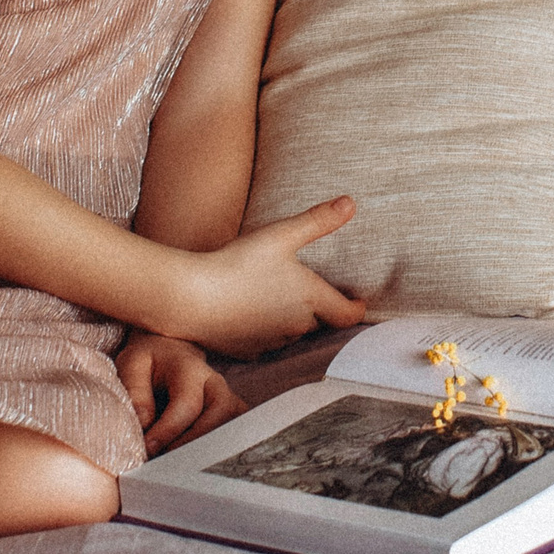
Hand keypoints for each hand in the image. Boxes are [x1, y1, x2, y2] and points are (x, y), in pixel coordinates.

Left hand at [117, 332, 247, 456]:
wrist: (166, 353)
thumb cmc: (147, 364)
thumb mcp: (131, 366)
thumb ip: (136, 392)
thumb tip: (146, 423)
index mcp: (189, 368)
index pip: (187, 404)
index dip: (169, 431)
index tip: (149, 449)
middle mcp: (214, 382)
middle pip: (220, 415)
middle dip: (193, 443)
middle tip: (167, 463)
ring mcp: (227, 397)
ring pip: (233, 426)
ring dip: (210, 449)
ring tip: (182, 467)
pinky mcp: (231, 412)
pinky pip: (237, 434)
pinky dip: (222, 451)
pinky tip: (201, 466)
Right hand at [170, 196, 366, 357]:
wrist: (194, 298)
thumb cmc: (239, 263)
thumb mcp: (281, 234)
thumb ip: (318, 220)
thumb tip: (351, 203)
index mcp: (311, 299)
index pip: (349, 314)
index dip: (356, 308)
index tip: (358, 302)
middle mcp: (298, 326)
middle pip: (320, 322)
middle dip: (321, 310)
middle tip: (313, 292)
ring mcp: (273, 342)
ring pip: (293, 333)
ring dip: (292, 320)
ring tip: (279, 300)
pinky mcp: (249, 351)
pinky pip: (266, 343)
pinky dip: (265, 331)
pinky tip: (251, 315)